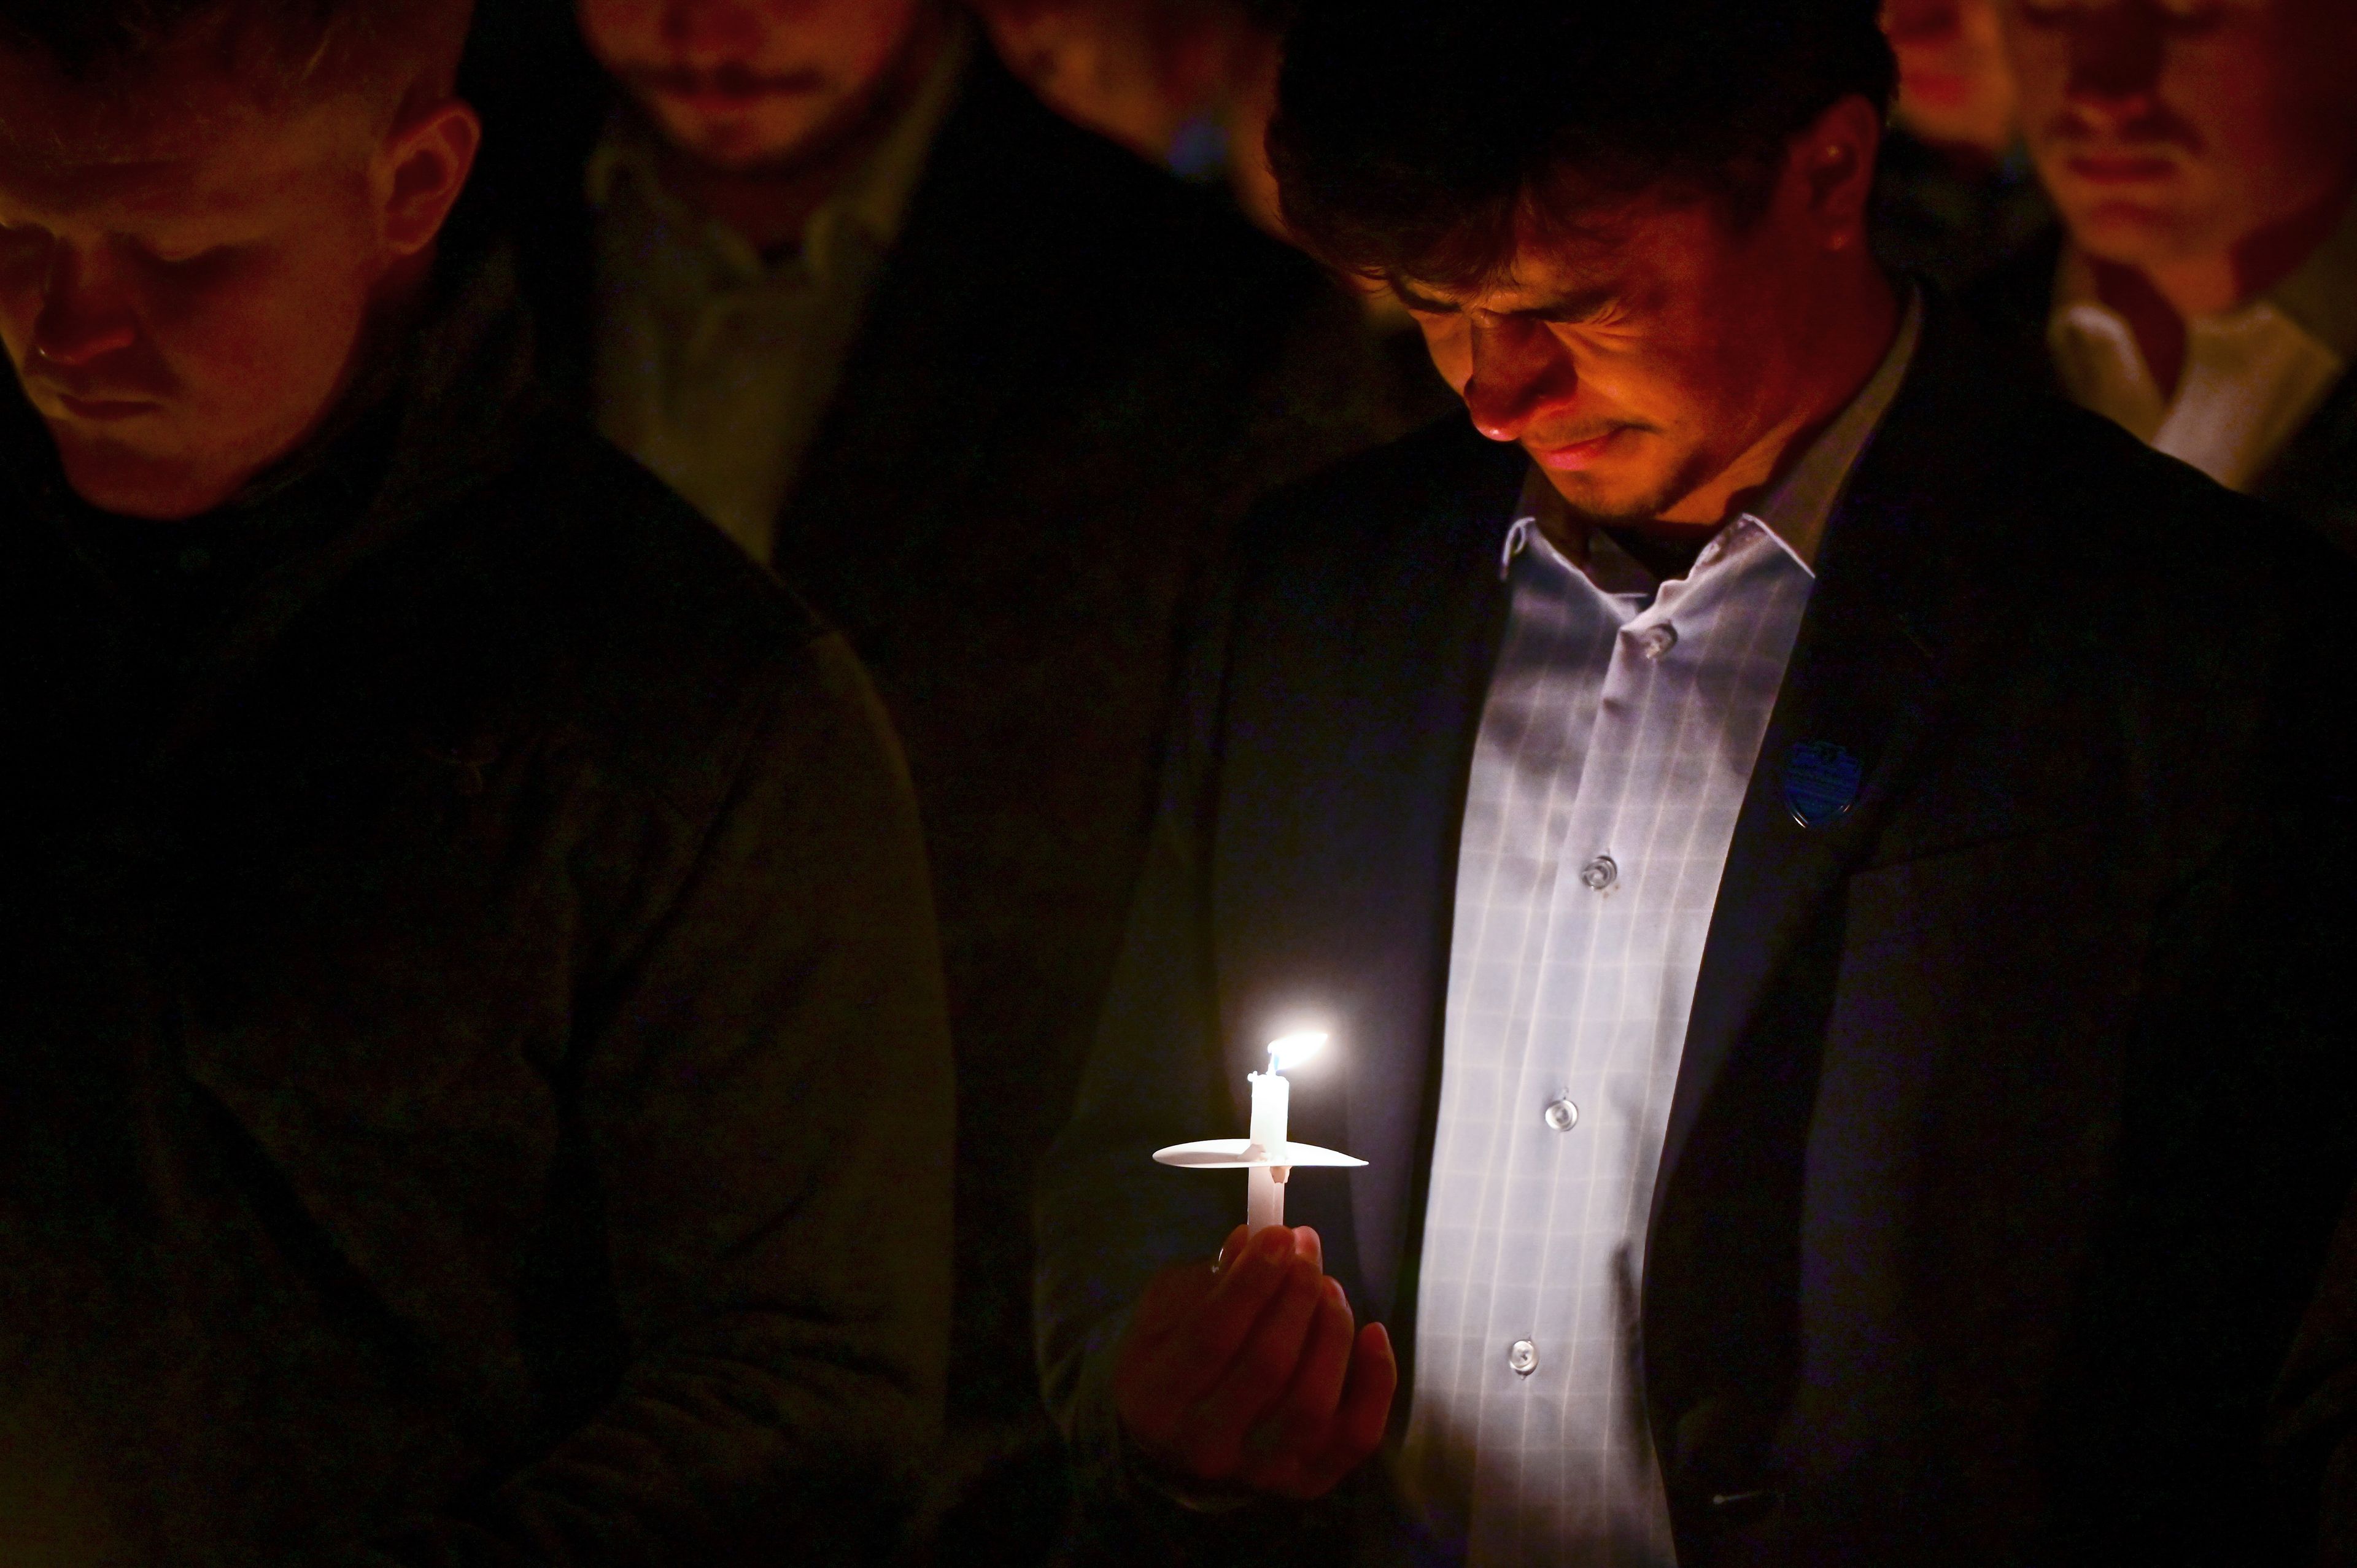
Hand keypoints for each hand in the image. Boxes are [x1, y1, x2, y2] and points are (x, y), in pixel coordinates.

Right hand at [1113, 1222, 1396, 1499]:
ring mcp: (1260, 1471)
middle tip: (1307, 1250)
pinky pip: (1356, 1436)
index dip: (1252, 1280)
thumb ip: (1205, 1280)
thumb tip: (1255, 1241)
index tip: (1279, 1234)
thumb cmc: (1174, 1358)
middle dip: (1296, 1295)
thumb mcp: (1167, 1311)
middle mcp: (1205, 1447)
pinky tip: (1373, 1333)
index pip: (1212, 1336)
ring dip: (1332, 1331)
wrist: (1182, 1436)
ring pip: (1313, 1403)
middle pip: (1268, 1366)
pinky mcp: (1308, 1482)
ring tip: (1329, 1286)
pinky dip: (1375, 1382)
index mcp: (1156, 1399)